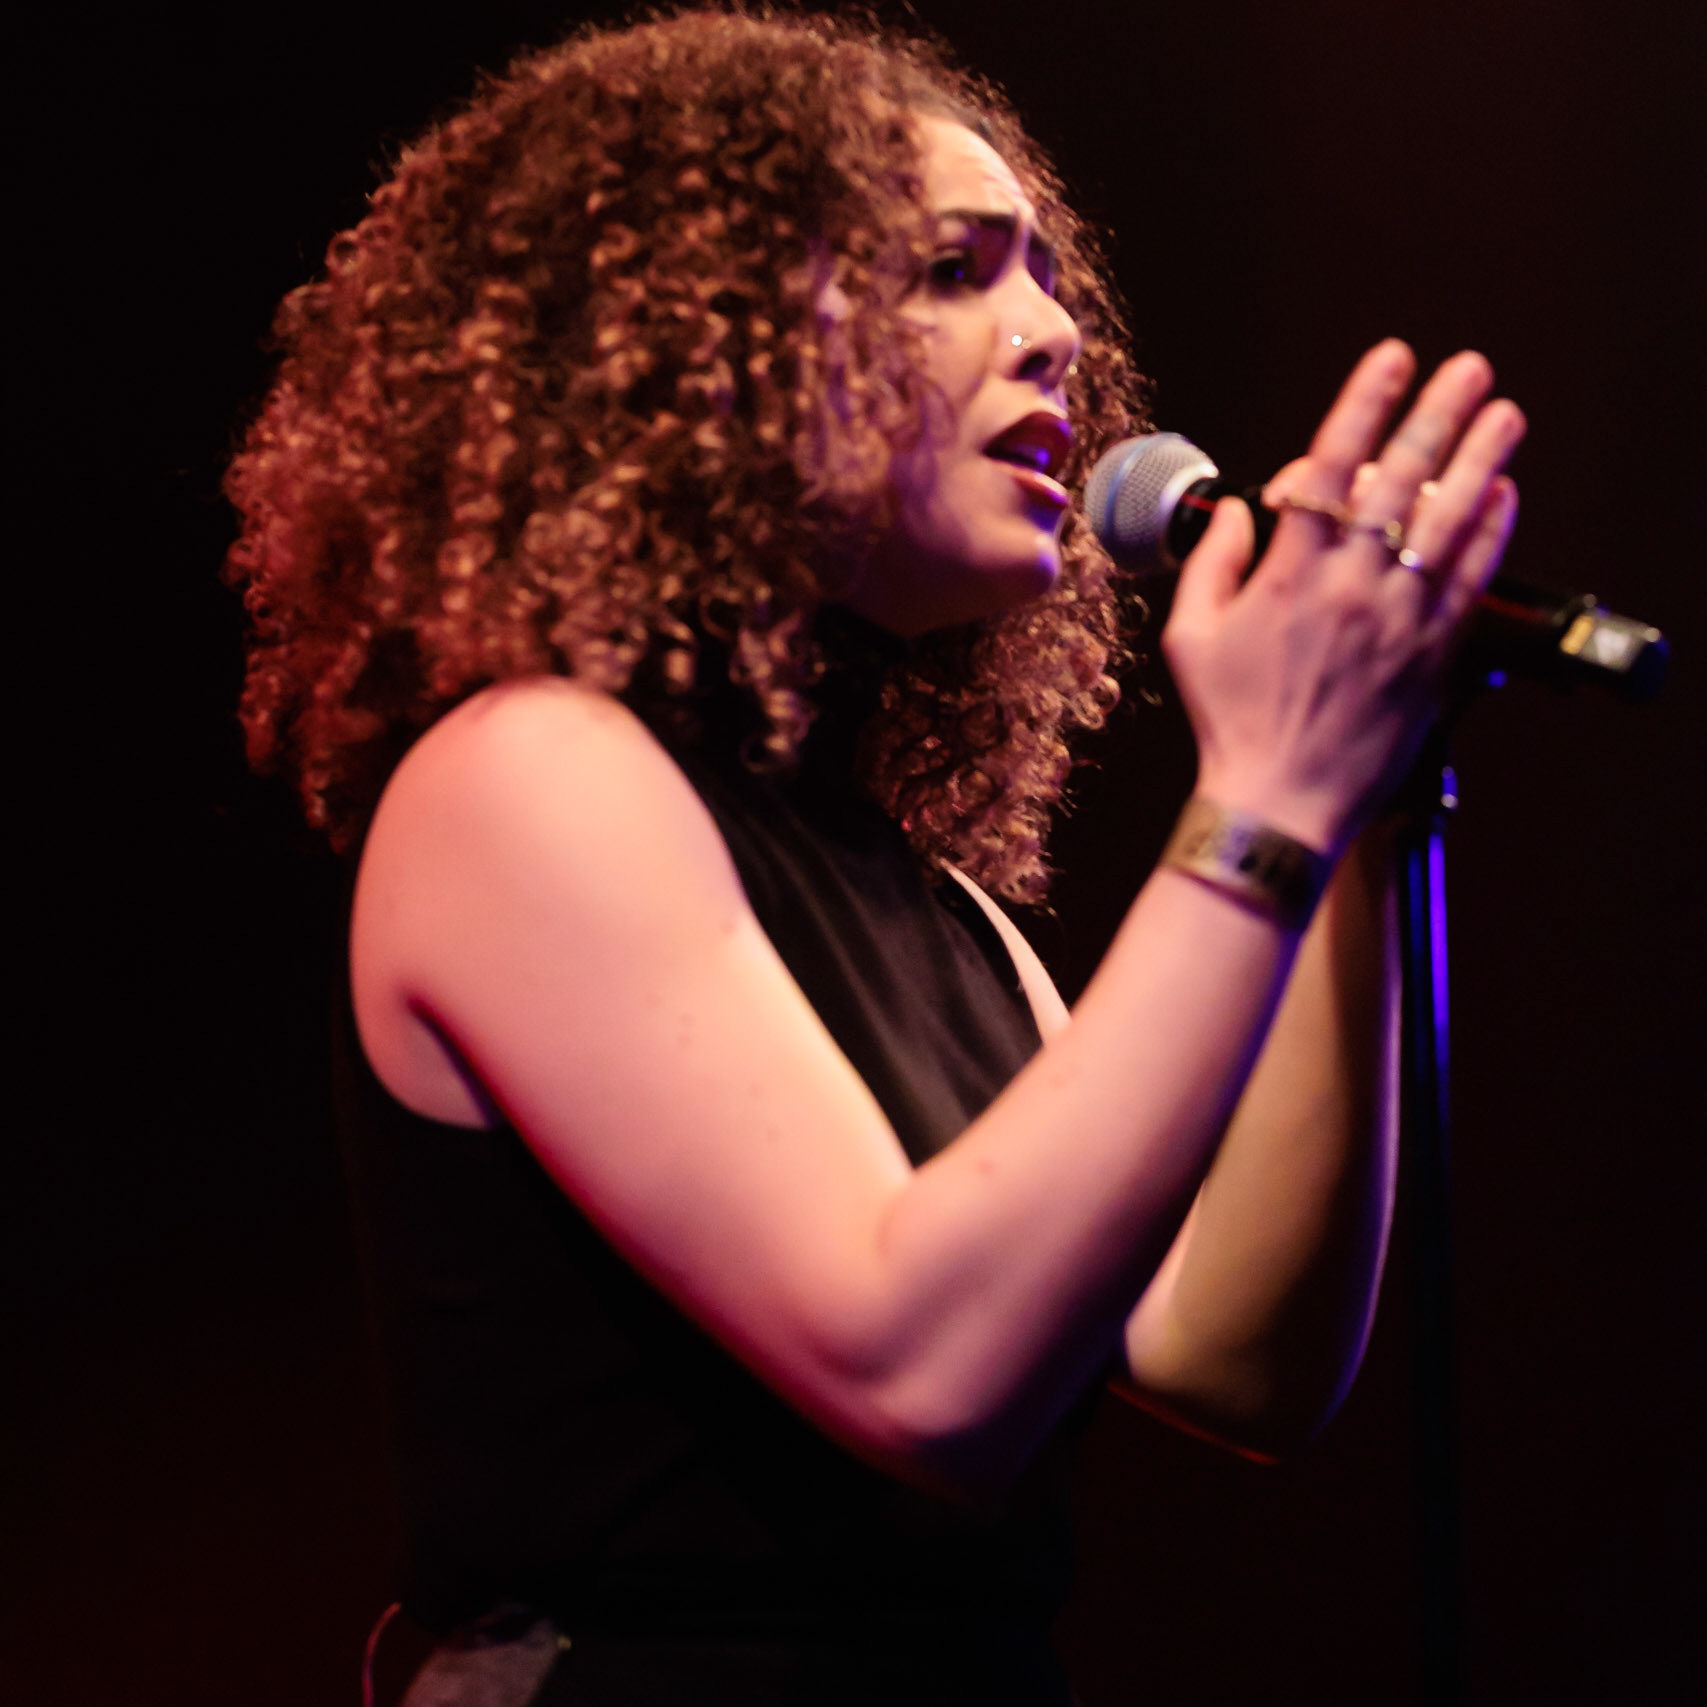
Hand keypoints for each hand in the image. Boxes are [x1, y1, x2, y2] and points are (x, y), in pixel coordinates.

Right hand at [1162, 340, 1523, 852]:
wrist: (1280, 800)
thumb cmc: (1229, 721)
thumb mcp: (1189, 638)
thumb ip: (1211, 565)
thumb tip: (1234, 513)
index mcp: (1287, 575)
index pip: (1330, 468)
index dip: (1363, 405)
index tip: (1390, 359)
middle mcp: (1349, 587)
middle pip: (1400, 480)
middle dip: (1436, 413)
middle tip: (1467, 368)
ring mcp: (1397, 619)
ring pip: (1447, 522)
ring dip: (1480, 459)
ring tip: (1504, 412)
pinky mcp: (1430, 654)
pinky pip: (1469, 580)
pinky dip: (1489, 533)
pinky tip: (1502, 495)